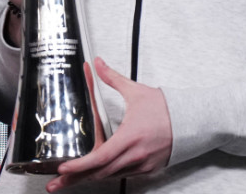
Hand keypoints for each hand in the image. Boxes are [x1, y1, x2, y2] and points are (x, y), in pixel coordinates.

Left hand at [47, 58, 172, 190]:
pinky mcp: (146, 169)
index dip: (79, 166)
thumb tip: (98, 65)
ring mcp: (140, 165)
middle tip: (55, 184)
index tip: (63, 169)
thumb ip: (112, 78)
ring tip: (68, 181)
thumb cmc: (166, 109)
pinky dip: (106, 174)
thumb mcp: (136, 91)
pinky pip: (121, 175)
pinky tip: (95, 172)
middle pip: (98, 173)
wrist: (191, 121)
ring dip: (88, 178)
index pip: (99, 157)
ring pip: (108, 176)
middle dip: (74, 180)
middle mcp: (134, 155)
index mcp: (130, 137)